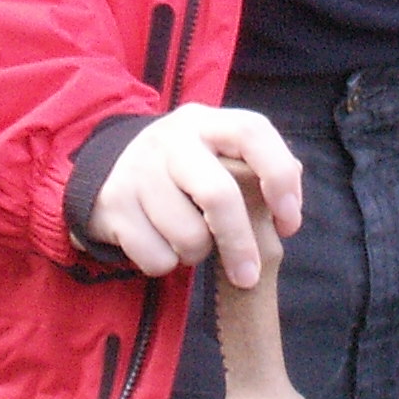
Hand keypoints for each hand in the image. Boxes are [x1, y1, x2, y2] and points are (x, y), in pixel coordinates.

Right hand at [87, 106, 303, 284]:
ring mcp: (138, 170)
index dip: (278, 177)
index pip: (252, 132)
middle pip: (218, 194)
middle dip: (240, 243)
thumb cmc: (182, 170)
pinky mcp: (114, 204)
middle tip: (248, 276)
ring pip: (189, 236)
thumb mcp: (214, 153)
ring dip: (196, 253)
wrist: (107, 170)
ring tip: (188, 239)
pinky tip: (159, 243)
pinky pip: (157, 258)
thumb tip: (291, 186)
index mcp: (205, 122)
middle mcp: (171, 139)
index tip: (289, 223)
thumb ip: (254, 166)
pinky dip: (165, 264)